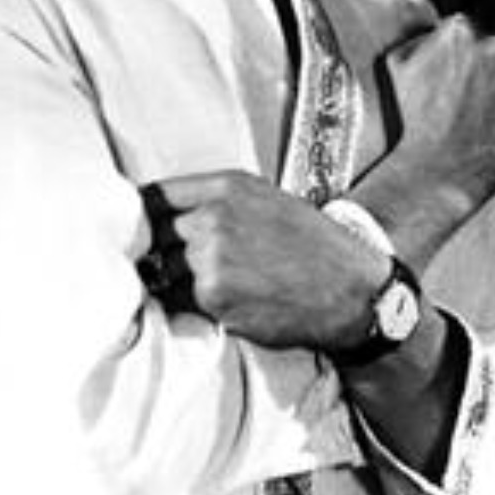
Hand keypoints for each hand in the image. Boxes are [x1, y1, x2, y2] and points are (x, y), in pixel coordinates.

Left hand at [140, 171, 383, 350]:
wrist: (351, 290)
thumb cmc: (315, 250)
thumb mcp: (270, 203)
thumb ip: (220, 203)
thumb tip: (170, 218)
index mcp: (227, 187)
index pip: (153, 196)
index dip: (143, 218)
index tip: (143, 233)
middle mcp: (214, 216)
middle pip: (152, 235)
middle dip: (158, 253)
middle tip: (175, 267)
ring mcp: (211, 256)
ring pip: (163, 271)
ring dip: (174, 283)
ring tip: (212, 288)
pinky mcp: (212, 295)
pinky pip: (179, 302)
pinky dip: (193, 307)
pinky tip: (226, 304)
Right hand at [362, 13, 494, 264]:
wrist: (435, 171)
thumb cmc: (412, 123)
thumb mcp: (398, 64)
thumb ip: (425, 36)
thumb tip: (439, 29)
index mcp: (460, 27)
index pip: (474, 33)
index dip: (466, 66)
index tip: (456, 88)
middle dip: (490, 75)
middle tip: (469, 111)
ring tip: (488, 121)